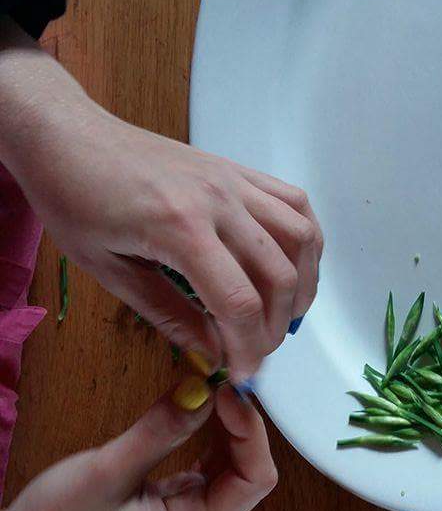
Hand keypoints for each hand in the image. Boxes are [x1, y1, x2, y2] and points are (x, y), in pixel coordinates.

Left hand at [0, 21, 322, 380]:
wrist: (68, 136)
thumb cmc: (73, 198)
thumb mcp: (109, 270)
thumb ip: (167, 314)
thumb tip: (212, 352)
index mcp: (180, 228)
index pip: (239, 302)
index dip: (248, 348)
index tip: (241, 374)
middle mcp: (218, 200)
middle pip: (279, 275)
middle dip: (276, 326)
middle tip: (256, 351)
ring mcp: (232, 180)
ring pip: (300, 237)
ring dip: (303, 284)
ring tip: (284, 315)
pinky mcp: (235, 169)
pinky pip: (293, 202)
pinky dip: (304, 240)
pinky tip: (292, 266)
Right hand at [0, 384, 276, 510]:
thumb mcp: (108, 471)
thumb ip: (161, 431)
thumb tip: (204, 389)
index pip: (254, 479)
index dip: (251, 431)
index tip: (225, 389)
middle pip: (248, 472)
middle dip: (241, 425)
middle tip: (217, 379)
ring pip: (229, 468)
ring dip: (225, 428)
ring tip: (207, 387)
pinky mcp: (170, 506)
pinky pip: (205, 468)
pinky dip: (206, 438)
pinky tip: (194, 410)